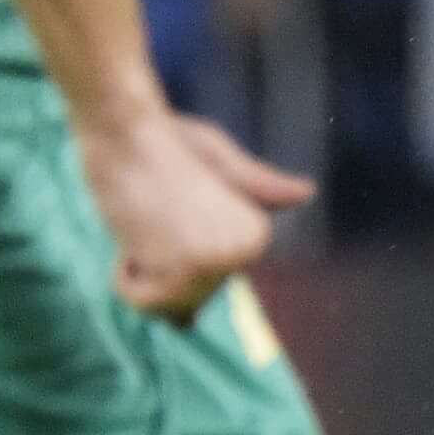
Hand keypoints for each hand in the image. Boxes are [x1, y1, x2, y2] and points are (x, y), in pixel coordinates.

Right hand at [81, 108, 307, 320]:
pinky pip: (146, 305)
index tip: (167, 207)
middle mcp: (245, 253)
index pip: (201, 284)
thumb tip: (307, 192)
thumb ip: (256, 188)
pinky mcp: (188, 266)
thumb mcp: (220, 166)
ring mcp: (219, 262)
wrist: (127, 128)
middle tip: (152, 215)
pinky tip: (132, 241)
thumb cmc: (168, 142)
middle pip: (184, 299)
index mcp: (255, 236)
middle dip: (154, 268)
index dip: (167, 254)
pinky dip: (125, 282)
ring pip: (163, 306)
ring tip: (144, 226)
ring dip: (138, 275)